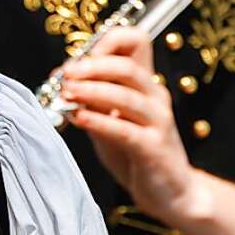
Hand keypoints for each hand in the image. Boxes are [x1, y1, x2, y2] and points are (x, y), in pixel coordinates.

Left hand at [61, 26, 199, 222]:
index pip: (136, 42)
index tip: (78, 56)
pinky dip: (99, 120)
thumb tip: (64, 82)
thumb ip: (92, 102)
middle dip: (92, 66)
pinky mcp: (153, 147)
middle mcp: (154, 97)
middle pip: (127, 66)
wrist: (170, 193)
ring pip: (125, 95)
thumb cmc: (137, 153)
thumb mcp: (110, 121)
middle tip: (66, 74)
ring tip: (66, 92)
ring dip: (91, 91)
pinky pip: (124, 129)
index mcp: (145, 84)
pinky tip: (79, 118)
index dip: (107, 42)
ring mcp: (157, 121)